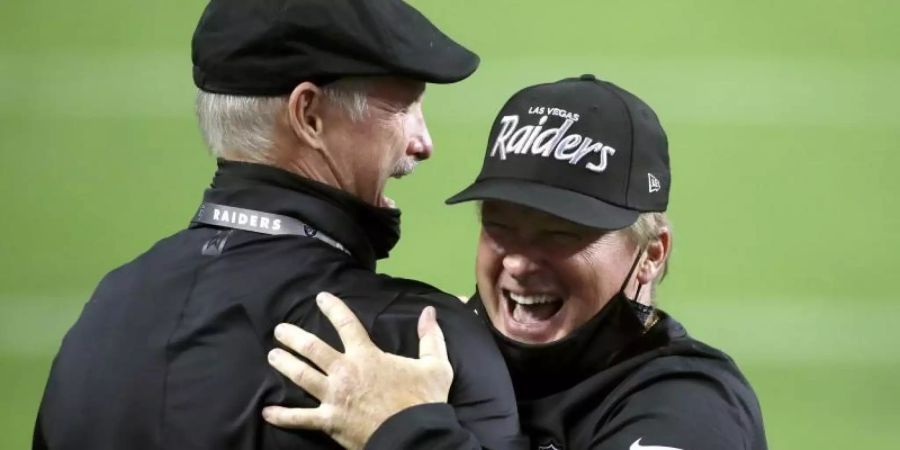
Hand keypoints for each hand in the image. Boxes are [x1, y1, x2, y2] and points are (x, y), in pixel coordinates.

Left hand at [262, 292, 453, 449]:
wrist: (415, 436)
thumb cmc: (424, 400)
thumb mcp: (435, 365)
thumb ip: (431, 337)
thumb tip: (429, 312)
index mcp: (368, 356)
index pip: (346, 324)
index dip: (333, 308)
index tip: (321, 298)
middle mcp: (345, 372)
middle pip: (312, 349)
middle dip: (294, 337)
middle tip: (280, 330)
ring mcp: (334, 397)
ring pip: (302, 376)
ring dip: (285, 365)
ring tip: (273, 356)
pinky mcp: (330, 422)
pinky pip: (301, 418)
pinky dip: (283, 416)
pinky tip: (267, 412)